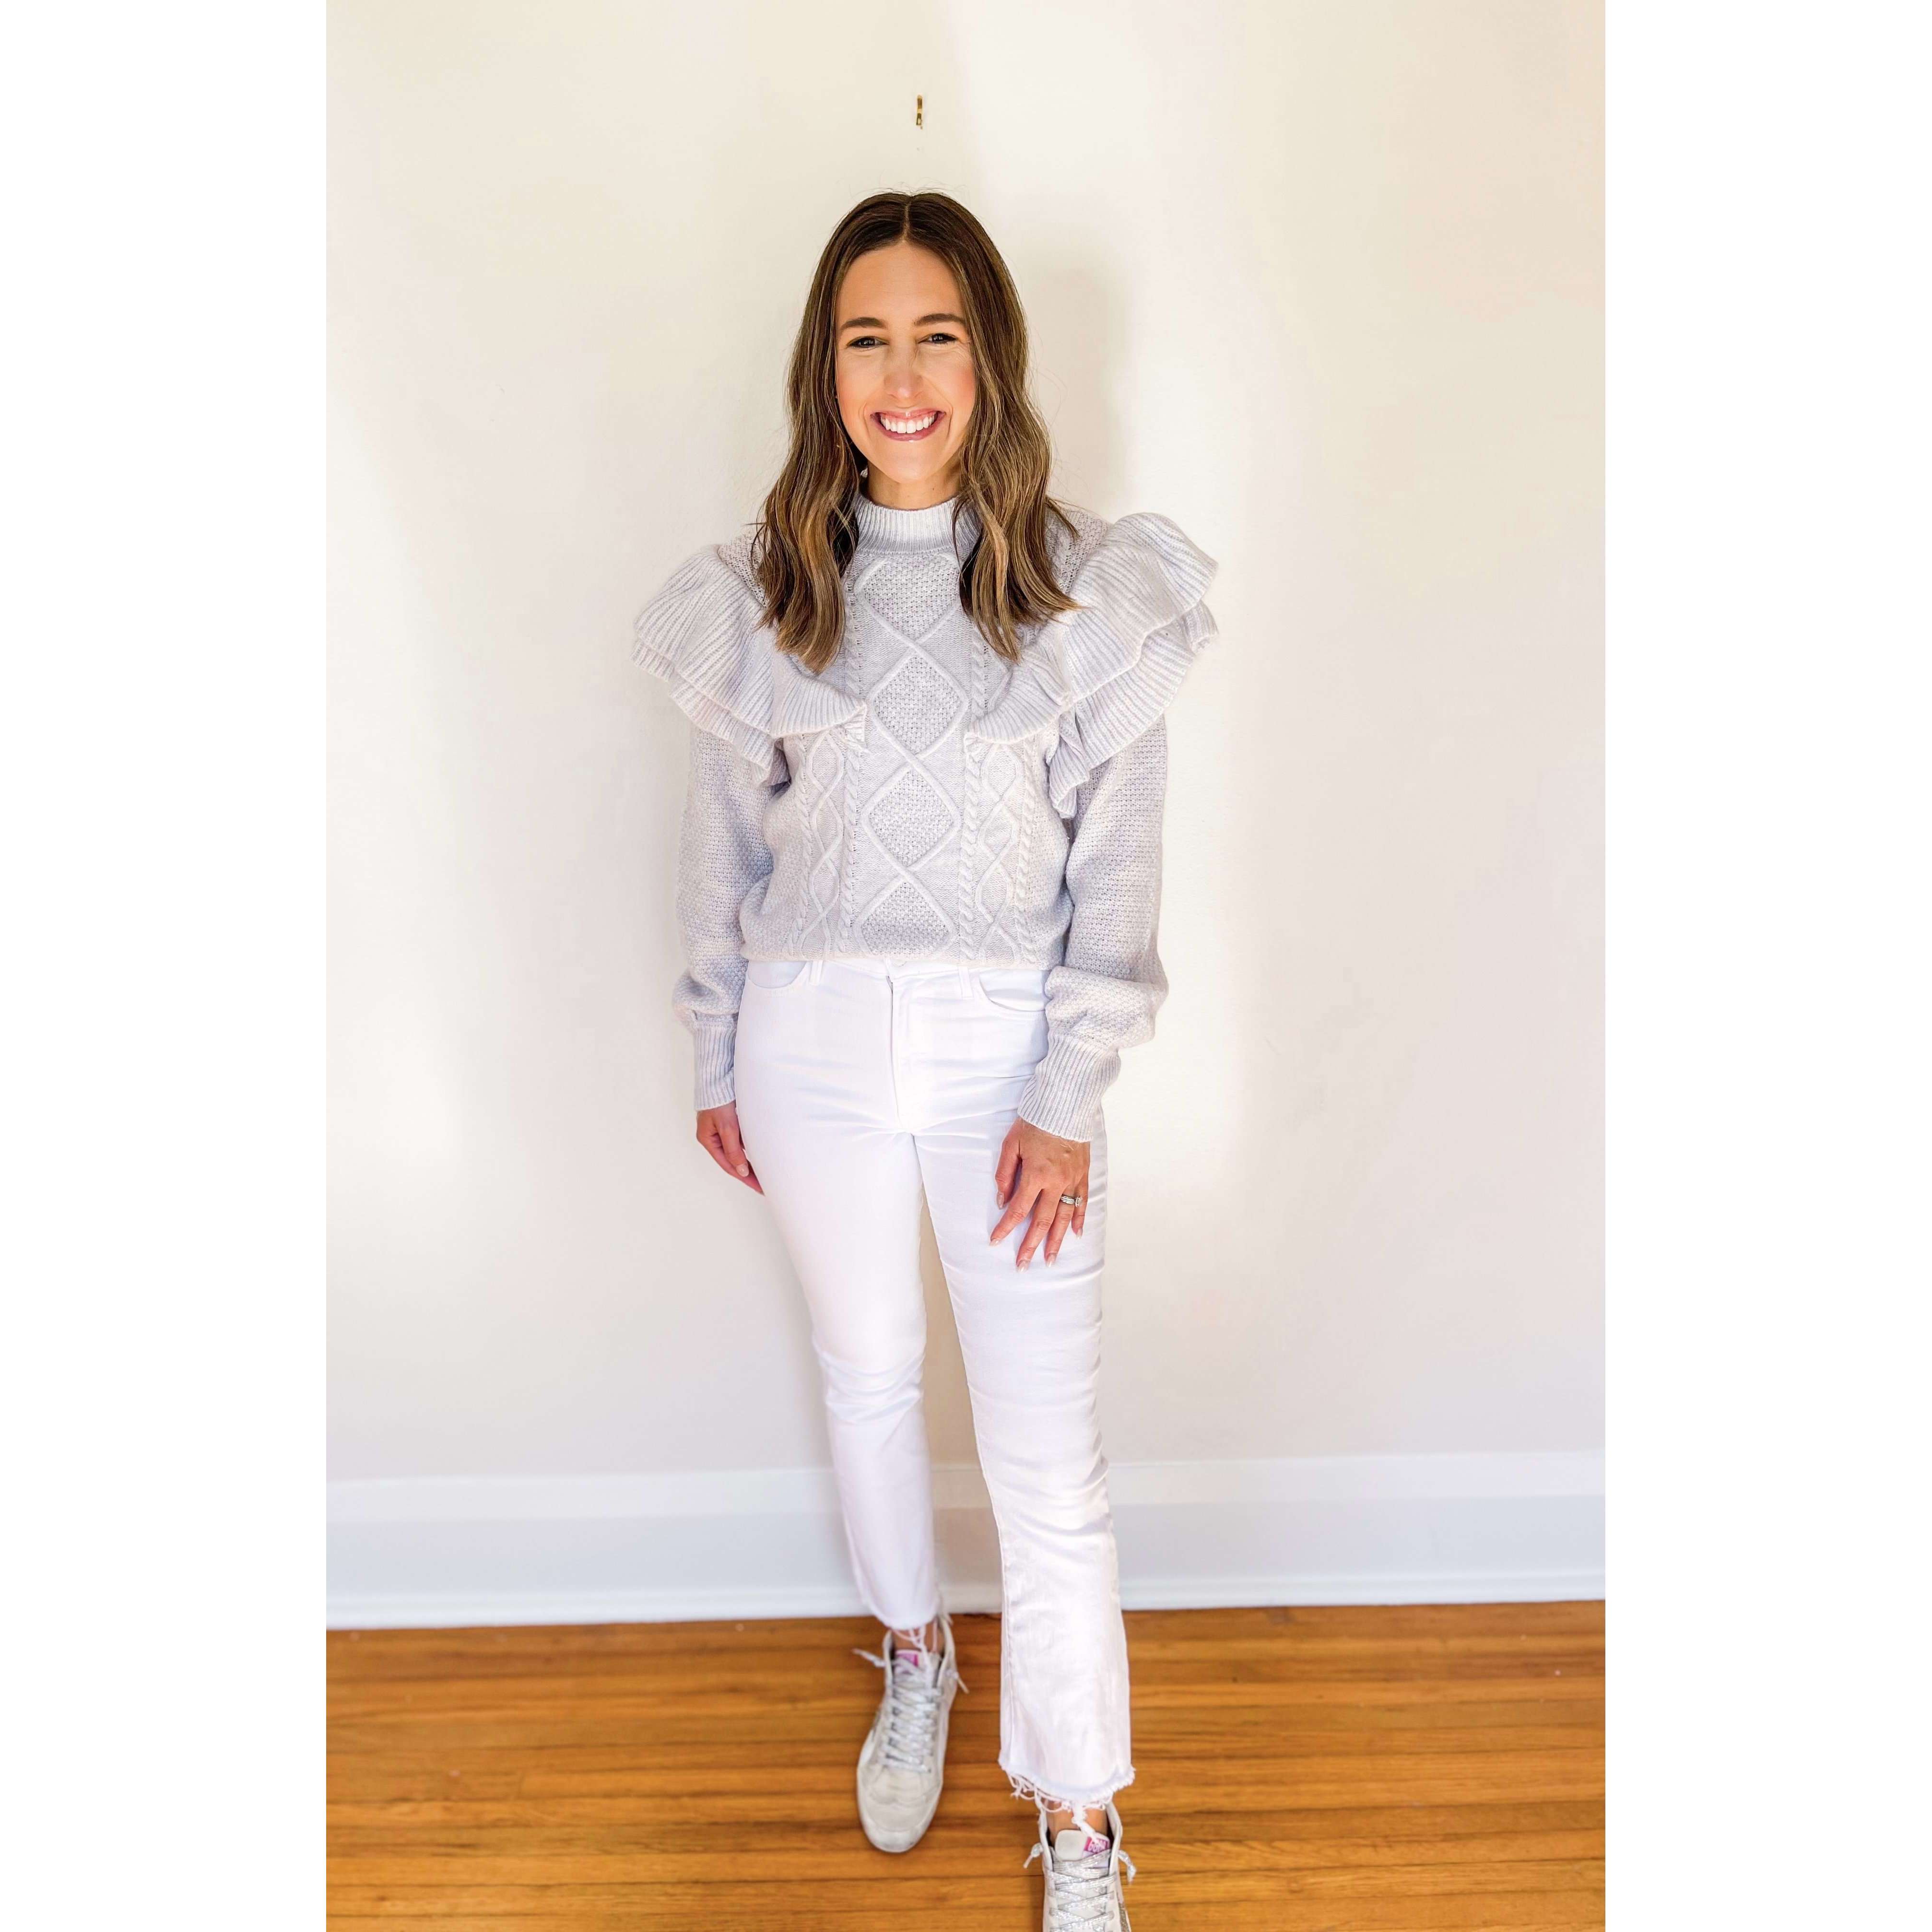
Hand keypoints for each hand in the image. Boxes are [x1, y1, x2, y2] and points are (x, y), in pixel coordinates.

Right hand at [696, 1102, 762, 1191]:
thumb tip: (741, 1170)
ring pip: (737, 1150)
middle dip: (747, 1172)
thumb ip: (734, 1150)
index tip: (758, 1187)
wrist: (718, 1077)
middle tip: (763, 1184)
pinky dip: (749, 1148)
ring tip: (764, 1172)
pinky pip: (739, 1140)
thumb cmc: (719, 1100)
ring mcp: (720, 1129)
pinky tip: (759, 1153)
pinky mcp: (728, 1121)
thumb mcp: (727, 1127)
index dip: (744, 1177)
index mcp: (708, 1140)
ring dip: (748, 1161)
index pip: (728, 1165)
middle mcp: (713, 1137)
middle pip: (732, 1160)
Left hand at [989, 1117, 1088, 1266]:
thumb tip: (1002, 1200)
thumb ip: (1005, 1174)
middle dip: (1031, 1245)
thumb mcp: (1011, 1144)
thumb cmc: (1034, 1121)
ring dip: (1056, 1241)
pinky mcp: (1083, 1174)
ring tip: (1050, 1259)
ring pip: (1065, 1218)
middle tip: (1023, 1265)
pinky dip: (1080, 1219)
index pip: (1018, 1210)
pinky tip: (1076, 1234)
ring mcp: (1072, 1180)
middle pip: (1042, 1221)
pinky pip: (1083, 1201)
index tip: (996, 1242)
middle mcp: (1056, 1182)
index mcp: (1036, 1175)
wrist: (1065, 1104)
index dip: (1006, 1228)